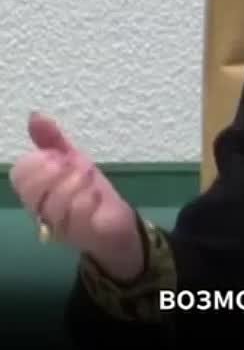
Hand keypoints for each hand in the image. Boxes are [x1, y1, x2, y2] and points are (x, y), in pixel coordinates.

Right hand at [8, 112, 143, 280]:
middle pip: (32, 192)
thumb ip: (52, 140)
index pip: (19, 175)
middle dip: (55, 172)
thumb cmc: (89, 191)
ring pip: (55, 205)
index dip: (38, 162)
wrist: (118, 223)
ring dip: (75, 184)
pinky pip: (78, 218)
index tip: (58, 156)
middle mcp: (42, 211)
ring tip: (89, 177)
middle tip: (75, 165)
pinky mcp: (84, 234)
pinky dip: (88, 200)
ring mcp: (61, 226)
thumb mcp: (73, 160)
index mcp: (36, 192)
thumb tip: (34, 115)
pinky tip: (96, 195)